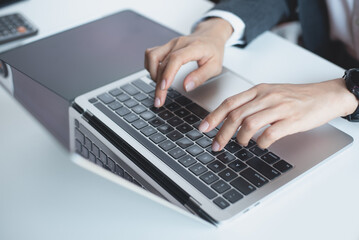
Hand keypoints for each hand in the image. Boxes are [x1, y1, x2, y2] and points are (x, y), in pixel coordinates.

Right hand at [144, 18, 232, 106]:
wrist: (211, 35)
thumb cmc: (214, 51)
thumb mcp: (215, 66)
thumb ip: (201, 76)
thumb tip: (186, 86)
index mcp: (193, 47)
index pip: (176, 59)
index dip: (168, 73)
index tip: (164, 88)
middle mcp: (179, 43)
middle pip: (161, 62)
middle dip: (158, 84)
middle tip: (159, 100)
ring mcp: (170, 44)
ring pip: (152, 56)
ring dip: (152, 73)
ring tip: (160, 86)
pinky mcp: (165, 46)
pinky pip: (150, 54)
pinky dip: (150, 66)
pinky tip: (157, 76)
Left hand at [198, 78, 358, 149]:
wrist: (325, 95)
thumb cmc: (296, 96)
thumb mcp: (271, 93)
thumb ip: (252, 103)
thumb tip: (230, 119)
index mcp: (259, 90)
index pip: (230, 102)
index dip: (214, 116)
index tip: (203, 127)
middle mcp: (267, 97)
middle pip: (236, 115)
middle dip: (222, 132)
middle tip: (216, 145)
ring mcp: (279, 108)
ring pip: (249, 124)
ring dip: (241, 138)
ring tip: (242, 144)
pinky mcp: (292, 120)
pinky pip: (270, 134)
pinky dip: (261, 142)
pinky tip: (261, 144)